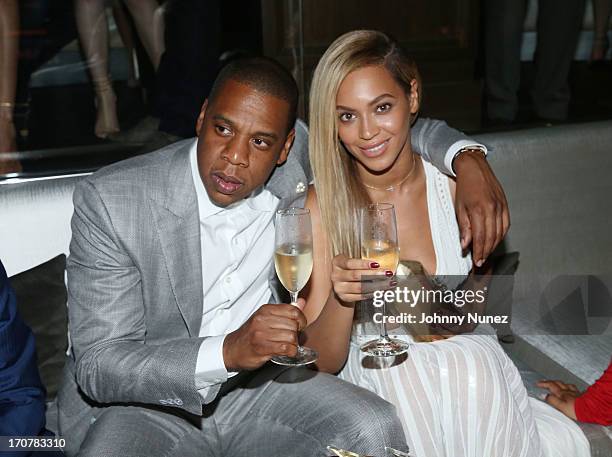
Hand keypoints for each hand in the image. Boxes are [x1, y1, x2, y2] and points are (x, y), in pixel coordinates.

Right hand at [222, 301, 306, 370]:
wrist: (232, 349)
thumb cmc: (250, 335)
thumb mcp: (266, 318)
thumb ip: (285, 310)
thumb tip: (302, 302)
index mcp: (265, 310)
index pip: (293, 310)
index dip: (301, 319)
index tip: (300, 326)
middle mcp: (262, 320)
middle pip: (293, 325)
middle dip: (296, 334)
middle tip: (291, 338)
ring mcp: (261, 334)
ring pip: (291, 337)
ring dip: (293, 344)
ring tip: (287, 345)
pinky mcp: (261, 348)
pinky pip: (285, 348)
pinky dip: (291, 352)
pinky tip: (286, 352)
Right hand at [331, 254, 392, 302]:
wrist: (342, 285)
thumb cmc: (351, 270)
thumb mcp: (352, 263)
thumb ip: (363, 262)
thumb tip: (385, 262)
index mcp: (337, 262)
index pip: (350, 263)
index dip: (364, 264)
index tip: (377, 264)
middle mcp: (335, 275)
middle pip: (356, 275)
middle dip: (374, 274)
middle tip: (388, 273)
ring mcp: (338, 287)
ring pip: (359, 287)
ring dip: (376, 285)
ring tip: (388, 283)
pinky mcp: (344, 297)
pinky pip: (360, 296)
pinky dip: (371, 293)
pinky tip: (380, 291)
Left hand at [453, 150, 509, 266]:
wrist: (475, 168)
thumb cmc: (465, 187)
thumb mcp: (459, 208)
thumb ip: (464, 228)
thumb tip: (465, 245)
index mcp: (479, 210)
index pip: (480, 238)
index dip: (479, 252)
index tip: (476, 262)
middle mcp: (492, 209)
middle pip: (491, 237)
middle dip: (486, 252)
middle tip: (481, 262)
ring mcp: (501, 206)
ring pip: (500, 233)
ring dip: (493, 246)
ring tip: (486, 253)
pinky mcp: (505, 204)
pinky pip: (506, 225)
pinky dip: (501, 235)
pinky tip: (495, 240)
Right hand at [536, 380, 580, 419]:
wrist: (591, 410)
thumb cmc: (577, 410)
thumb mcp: (561, 406)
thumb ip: (552, 400)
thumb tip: (543, 395)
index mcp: (562, 393)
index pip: (551, 385)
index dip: (544, 384)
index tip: (538, 383)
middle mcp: (568, 391)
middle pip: (557, 383)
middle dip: (550, 381)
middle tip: (545, 381)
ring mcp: (575, 392)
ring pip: (566, 384)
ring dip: (560, 383)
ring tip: (557, 383)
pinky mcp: (582, 395)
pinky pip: (574, 388)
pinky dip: (570, 387)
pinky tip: (571, 389)